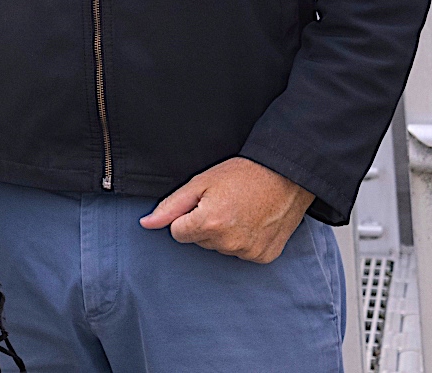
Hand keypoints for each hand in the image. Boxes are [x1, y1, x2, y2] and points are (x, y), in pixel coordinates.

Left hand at [141, 157, 312, 262]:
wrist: (286, 177)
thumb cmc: (241, 175)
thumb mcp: (199, 183)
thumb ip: (170, 207)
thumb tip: (145, 224)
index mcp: (209, 225)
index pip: (177, 233)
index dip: (186, 217)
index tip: (202, 203)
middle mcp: (228, 244)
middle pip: (199, 241)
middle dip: (204, 224)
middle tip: (224, 203)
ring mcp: (248, 252)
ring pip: (219, 248)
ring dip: (223, 233)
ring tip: (239, 210)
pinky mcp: (264, 257)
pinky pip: (241, 253)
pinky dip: (243, 241)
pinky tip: (252, 221)